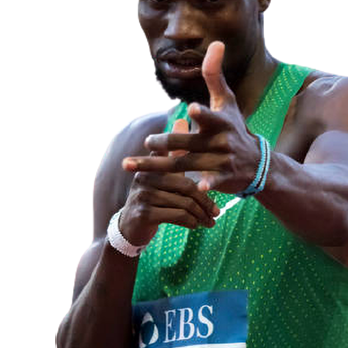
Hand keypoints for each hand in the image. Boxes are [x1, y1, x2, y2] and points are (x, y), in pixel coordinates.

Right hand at [118, 119, 218, 245]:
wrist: (130, 227)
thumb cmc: (153, 197)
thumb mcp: (164, 173)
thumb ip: (175, 151)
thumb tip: (181, 119)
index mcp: (152, 165)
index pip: (179, 161)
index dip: (198, 166)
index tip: (215, 176)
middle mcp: (145, 176)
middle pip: (186, 186)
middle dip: (204, 201)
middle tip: (217, 212)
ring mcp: (142, 195)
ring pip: (183, 203)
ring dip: (200, 215)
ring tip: (210, 221)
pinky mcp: (143, 213)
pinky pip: (175, 215)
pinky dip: (190, 221)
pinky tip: (196, 225)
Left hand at [122, 41, 261, 194]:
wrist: (257, 161)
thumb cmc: (235, 127)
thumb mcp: (226, 101)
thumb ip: (215, 74)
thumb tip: (216, 43)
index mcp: (220, 121)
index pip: (209, 116)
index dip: (202, 114)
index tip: (192, 110)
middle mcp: (220, 140)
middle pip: (187, 142)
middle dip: (167, 143)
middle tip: (148, 142)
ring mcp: (222, 160)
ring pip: (186, 163)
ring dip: (161, 166)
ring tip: (134, 167)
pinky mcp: (224, 178)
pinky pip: (211, 182)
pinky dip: (206, 185)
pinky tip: (195, 188)